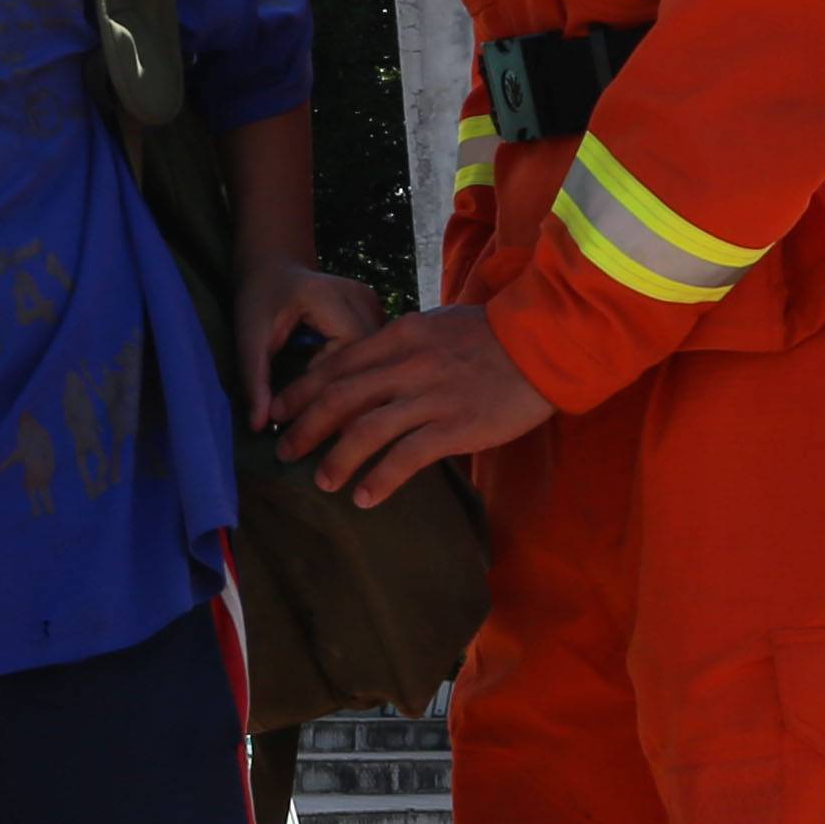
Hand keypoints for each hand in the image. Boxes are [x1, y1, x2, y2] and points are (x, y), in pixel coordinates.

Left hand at [235, 263, 380, 419]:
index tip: (312, 414)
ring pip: (381, 355)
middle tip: (330, 425)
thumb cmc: (258, 301)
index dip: (334, 387)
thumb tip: (259, 426)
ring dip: (363, 383)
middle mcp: (359, 296)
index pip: (348, 354)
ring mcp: (372, 301)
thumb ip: (255, 380)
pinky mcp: (376, 309)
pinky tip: (352, 390)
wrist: (272, 268)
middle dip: (352, 391)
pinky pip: (379, 349)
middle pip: (371, 356)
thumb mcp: (250, 340)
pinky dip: (367, 371)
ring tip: (343, 411)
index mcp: (329, 298)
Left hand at [268, 305, 555, 507]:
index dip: (301, 391)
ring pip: (366, 430)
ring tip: (322, 481)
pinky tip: (365, 498)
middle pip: (339, 398)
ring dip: (337, 459)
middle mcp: (408, 365)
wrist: (546, 344)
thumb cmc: (493, 337)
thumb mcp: (437, 325)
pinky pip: (406, 457)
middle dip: (305, 427)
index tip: (278, 410)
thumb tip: (368, 368)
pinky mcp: (456, 427)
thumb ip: (401, 346)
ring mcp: (431, 397)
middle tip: (284, 450)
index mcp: (400, 336)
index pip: (336, 364)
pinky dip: (380, 479)